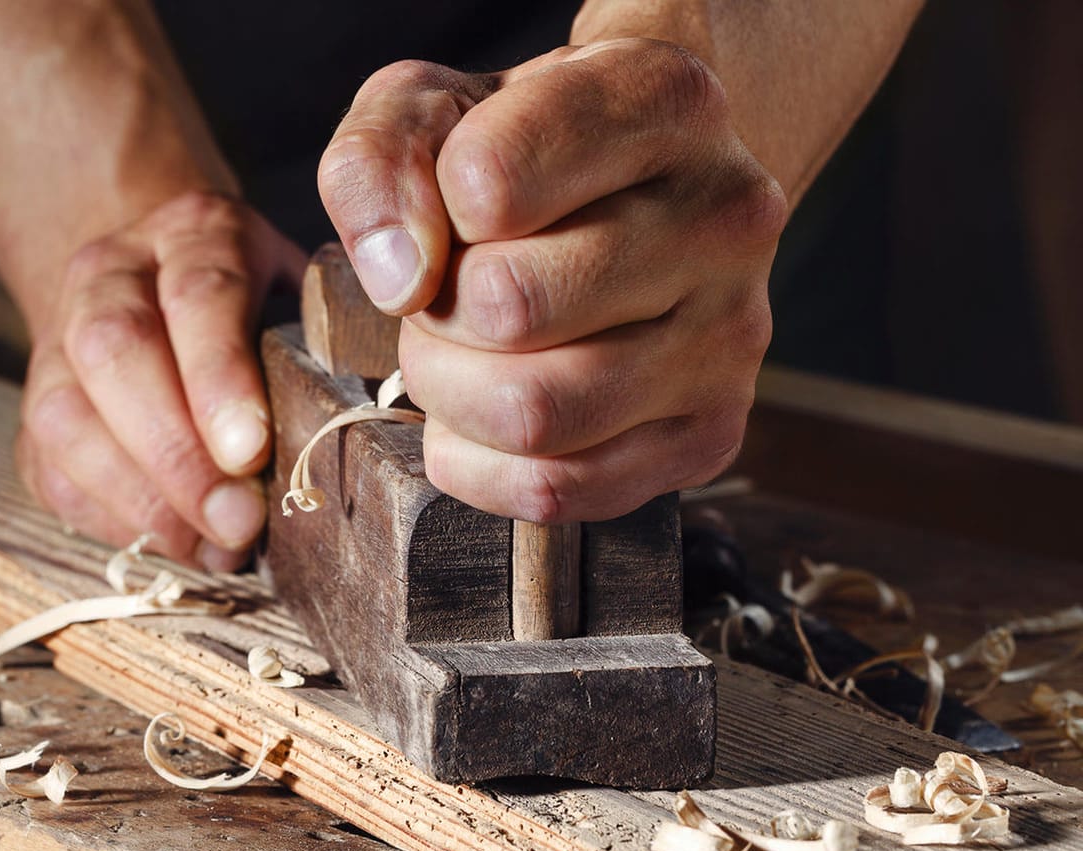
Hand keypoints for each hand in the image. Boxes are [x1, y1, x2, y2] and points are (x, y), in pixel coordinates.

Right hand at [16, 192, 306, 568]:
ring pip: (66, 418)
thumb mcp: (299, 296)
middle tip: (236, 520)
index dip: (219, 376)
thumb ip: (318, 345)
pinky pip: (52, 469)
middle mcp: (109, 274)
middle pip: (114, 352)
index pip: (197, 295)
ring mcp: (57, 339)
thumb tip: (340, 431)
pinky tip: (174, 541)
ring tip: (211, 544)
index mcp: (191, 234)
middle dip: (175, 451)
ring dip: (141, 497)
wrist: (158, 282)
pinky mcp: (34, 404)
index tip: (251, 451)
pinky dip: (113, 518)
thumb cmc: (256, 308)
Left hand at [318, 40, 787, 522]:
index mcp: (666, 101)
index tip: (458, 205)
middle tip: (447, 294)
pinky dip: (479, 463)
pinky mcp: (710, 432)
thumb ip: (378, 163)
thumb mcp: (426, 109)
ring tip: (463, 352)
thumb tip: (401, 279)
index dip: (433, 206)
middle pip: (508, 309)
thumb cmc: (518, 149)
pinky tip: (482, 413)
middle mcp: (725, 214)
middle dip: (435, 312)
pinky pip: (555, 490)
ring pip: (533, 413)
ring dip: (451, 392)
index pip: (485, 182)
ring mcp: (732, 332)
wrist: (628, 192)